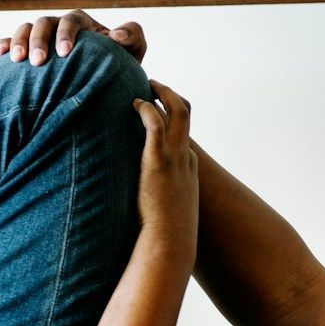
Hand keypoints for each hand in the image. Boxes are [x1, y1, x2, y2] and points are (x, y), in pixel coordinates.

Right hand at [0, 10, 146, 66]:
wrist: (104, 82)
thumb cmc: (118, 65)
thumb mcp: (133, 51)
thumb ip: (133, 36)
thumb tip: (116, 34)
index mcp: (82, 23)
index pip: (71, 20)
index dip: (66, 33)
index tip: (65, 53)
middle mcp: (59, 26)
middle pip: (44, 23)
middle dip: (39, 40)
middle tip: (38, 62)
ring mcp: (43, 38)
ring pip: (25, 29)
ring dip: (19, 41)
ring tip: (17, 61)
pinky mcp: (29, 50)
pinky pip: (12, 42)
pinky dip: (4, 45)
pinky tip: (0, 55)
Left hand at [133, 80, 197, 250]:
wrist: (170, 241)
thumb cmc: (164, 234)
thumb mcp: (165, 214)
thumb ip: (158, 203)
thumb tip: (145, 206)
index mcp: (189, 168)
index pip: (184, 135)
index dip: (170, 120)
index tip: (155, 111)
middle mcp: (186, 158)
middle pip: (186, 115)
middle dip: (172, 96)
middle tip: (155, 85)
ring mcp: (175, 157)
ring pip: (178, 112)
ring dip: (163, 93)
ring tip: (148, 84)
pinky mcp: (159, 160)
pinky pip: (156, 124)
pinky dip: (148, 109)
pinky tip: (135, 105)